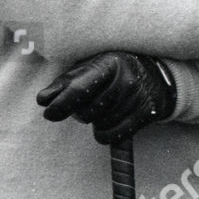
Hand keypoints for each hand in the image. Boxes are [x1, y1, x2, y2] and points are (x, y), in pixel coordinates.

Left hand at [37, 51, 176, 144]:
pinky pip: (111, 136)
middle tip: (86, 103)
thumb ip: (64, 83)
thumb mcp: (89, 67)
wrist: (155, 76)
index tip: (49, 113)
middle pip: (86, 112)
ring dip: (94, 121)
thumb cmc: (112, 70)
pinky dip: (103, 133)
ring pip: (98, 125)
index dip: (60, 105)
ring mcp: (137, 99)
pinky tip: (108, 120)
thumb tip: (43, 100)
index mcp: (110, 63)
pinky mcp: (144, 115)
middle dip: (79, 112)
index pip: (79, 89)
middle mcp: (126, 80)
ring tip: (102, 107)